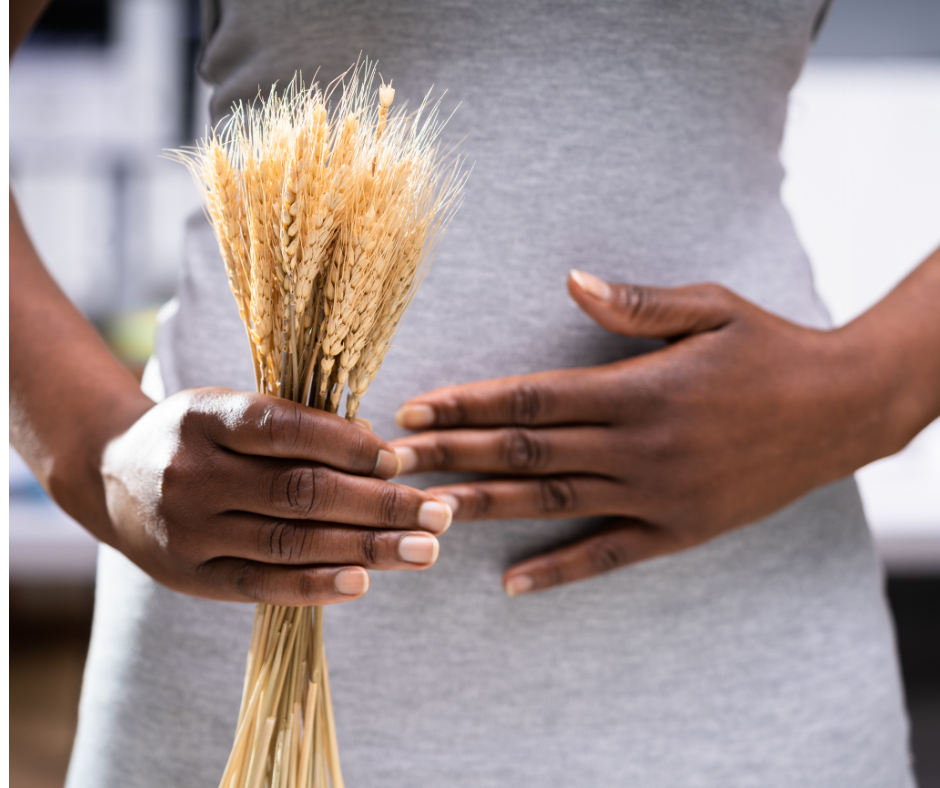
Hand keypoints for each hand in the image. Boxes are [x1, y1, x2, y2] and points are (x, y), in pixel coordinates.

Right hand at [101, 388, 452, 604]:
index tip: (399, 458)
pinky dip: (315, 584)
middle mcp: (191, 474)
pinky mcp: (190, 576)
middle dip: (379, 504)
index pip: (284, 429)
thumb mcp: (230, 410)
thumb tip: (377, 450)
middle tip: (439, 514)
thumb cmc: (196, 437)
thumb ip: (293, 427)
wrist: (111, 477)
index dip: (346, 445)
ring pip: (289, 541)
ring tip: (424, 550)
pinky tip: (363, 581)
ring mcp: (186, 530)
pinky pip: (261, 584)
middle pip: (299, 492)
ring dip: (365, 548)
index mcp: (204, 417)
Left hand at [391, 270, 907, 595]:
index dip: (468, 404)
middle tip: (389, 461)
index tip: (415, 407)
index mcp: (638, 389)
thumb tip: (571, 281)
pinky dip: (558, 570)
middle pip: (525, 453)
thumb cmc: (770, 348)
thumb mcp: (712, 308)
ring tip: (424, 512)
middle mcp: (638, 447)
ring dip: (483, 508)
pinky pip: (608, 556)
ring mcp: (656, 495)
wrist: (842, 409)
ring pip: (552, 504)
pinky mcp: (678, 530)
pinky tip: (511, 582)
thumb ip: (637, 304)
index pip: (531, 399)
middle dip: (450, 455)